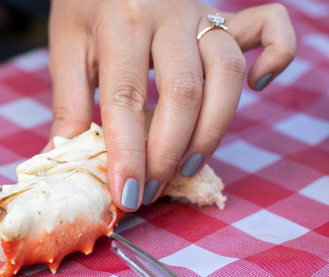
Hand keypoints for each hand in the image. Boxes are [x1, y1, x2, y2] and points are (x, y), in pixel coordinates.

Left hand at [47, 0, 295, 210]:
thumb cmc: (85, 7)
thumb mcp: (65, 49)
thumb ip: (67, 103)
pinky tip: (260, 88)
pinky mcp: (224, 14)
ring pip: (226, 74)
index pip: (126, 98)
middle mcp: (167, 15)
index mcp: (121, 23)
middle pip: (184, 93)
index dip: (128, 154)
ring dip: (212, 130)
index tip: (126, 196)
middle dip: (168, 154)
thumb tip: (63, 158)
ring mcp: (202, 12)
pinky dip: (275, 58)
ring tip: (187, 168)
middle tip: (149, 190)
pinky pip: (270, 28)